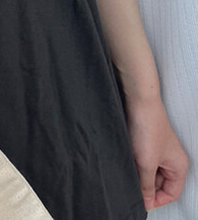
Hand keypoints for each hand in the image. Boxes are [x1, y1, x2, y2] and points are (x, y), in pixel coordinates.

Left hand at [124, 95, 188, 211]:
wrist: (138, 102)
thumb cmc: (148, 127)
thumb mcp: (146, 163)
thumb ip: (146, 185)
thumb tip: (146, 202)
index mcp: (179, 166)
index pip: (171, 193)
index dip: (157, 200)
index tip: (142, 202)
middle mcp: (171, 159)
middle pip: (160, 183)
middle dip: (146, 187)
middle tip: (131, 189)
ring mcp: (159, 150)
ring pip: (149, 172)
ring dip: (139, 175)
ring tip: (128, 173)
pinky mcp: (146, 142)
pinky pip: (142, 160)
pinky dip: (135, 164)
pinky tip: (126, 162)